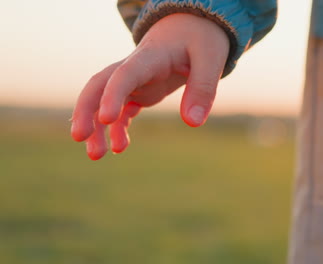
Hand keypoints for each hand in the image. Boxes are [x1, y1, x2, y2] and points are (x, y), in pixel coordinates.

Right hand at [71, 13, 229, 159]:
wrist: (192, 27)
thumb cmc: (202, 38)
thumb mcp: (211, 58)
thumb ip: (203, 88)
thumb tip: (193, 123)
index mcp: (151, 56)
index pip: (125, 74)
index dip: (113, 95)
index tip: (107, 119)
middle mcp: (135, 67)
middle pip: (99, 85)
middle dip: (86, 111)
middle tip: (79, 138)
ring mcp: (135, 80)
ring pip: (104, 101)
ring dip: (98, 127)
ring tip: (97, 155)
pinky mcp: (140, 91)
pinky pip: (122, 110)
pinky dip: (117, 128)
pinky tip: (118, 147)